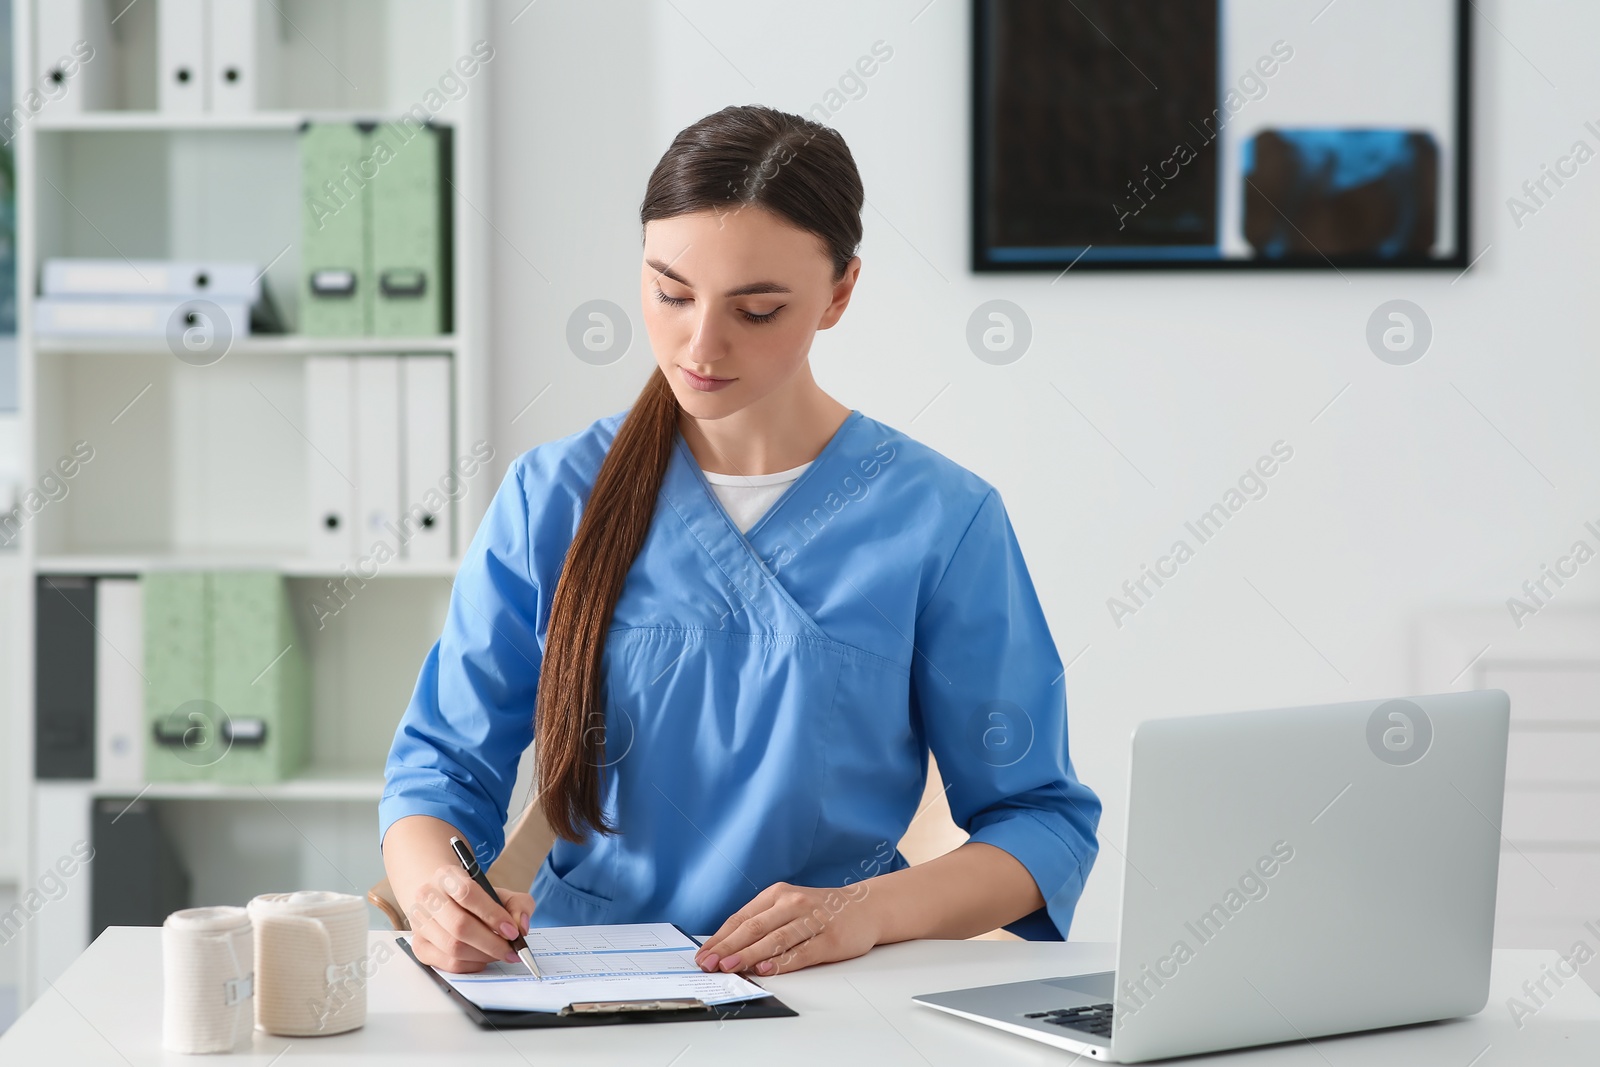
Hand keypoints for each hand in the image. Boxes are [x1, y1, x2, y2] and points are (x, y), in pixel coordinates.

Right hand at [406, 863, 535, 973]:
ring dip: (483, 956)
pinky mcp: (419, 945)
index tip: (512, 931)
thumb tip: (520, 927)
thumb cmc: (473, 898)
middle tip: (511, 950)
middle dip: (492, 943)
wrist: (441, 899)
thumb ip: (518, 904)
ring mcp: (420, 923)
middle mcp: (427, 898)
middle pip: (459, 926)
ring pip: (453, 948)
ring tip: (499, 953)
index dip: (493, 915)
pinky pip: (447, 963)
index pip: (467, 894)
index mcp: (447, 876)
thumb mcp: (498, 892)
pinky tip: (482, 958)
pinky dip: (470, 965)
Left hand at [694, 881, 880, 975]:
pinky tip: (765, 969)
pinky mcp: (829, 940)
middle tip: (709, 963)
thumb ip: (763, 923)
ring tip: (729, 966)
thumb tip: (728, 948)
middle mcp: (793, 903)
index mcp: (778, 894)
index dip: (720, 937)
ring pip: (775, 939)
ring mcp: (812, 921)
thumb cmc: (820, 910)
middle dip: (728, 947)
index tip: (703, 954)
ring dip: (749, 954)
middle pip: (754, 927)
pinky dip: (781, 962)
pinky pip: (801, 952)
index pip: (742, 917)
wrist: (865, 907)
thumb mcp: (789, 905)